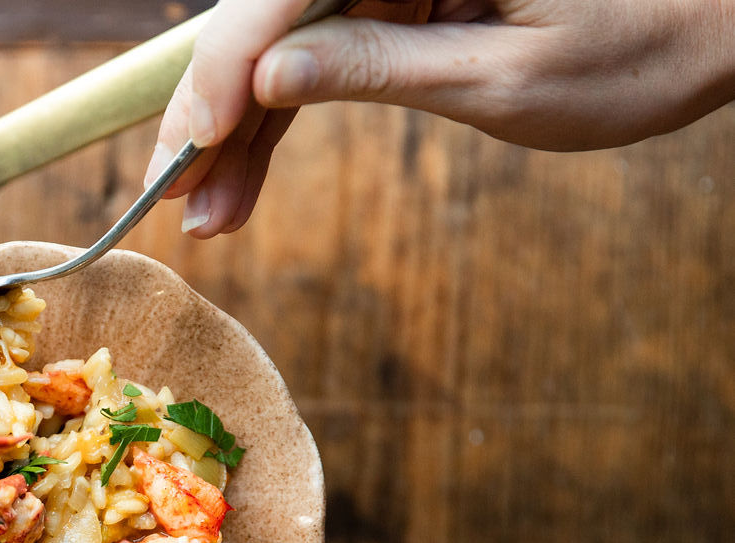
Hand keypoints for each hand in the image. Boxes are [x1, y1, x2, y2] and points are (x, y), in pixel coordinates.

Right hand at [149, 0, 734, 237]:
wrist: (724, 14)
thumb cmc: (645, 42)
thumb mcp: (508, 77)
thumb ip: (382, 66)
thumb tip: (273, 75)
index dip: (222, 74)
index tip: (183, 152)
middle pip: (268, 15)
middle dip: (216, 111)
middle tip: (171, 197)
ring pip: (285, 42)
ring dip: (242, 131)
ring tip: (209, 215)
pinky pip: (322, 51)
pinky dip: (284, 116)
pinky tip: (244, 179)